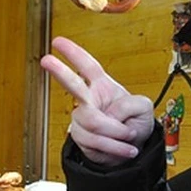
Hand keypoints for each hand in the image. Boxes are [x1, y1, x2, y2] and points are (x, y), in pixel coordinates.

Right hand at [40, 37, 153, 166]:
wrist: (131, 148)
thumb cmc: (136, 123)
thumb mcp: (144, 107)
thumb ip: (130, 104)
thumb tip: (109, 113)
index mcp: (103, 86)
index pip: (88, 66)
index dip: (73, 53)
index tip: (57, 42)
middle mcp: (88, 100)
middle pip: (72, 84)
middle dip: (59, 71)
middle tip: (46, 60)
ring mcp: (82, 118)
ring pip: (92, 122)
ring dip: (116, 134)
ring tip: (128, 137)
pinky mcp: (80, 137)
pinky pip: (94, 141)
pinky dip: (113, 147)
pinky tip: (122, 147)